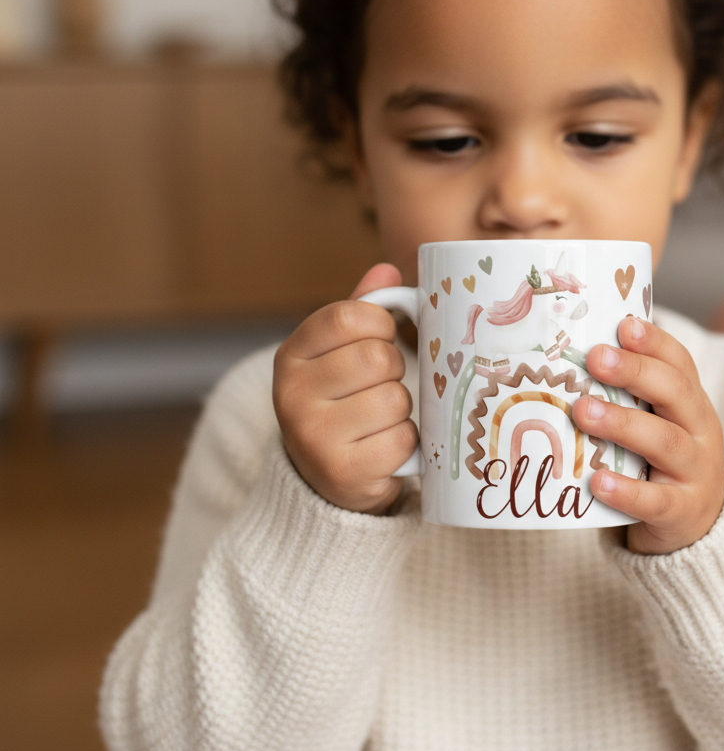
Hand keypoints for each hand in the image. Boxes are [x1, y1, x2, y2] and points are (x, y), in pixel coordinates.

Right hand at [273, 263, 417, 514]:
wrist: (325, 480)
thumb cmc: (341, 401)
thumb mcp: (339, 352)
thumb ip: (361, 309)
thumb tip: (387, 270)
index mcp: (290, 356)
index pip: (348, 316)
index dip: (381, 324)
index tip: (382, 337)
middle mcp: (292, 395)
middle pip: (378, 358)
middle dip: (395, 370)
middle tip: (380, 385)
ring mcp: (314, 436)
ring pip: (394, 399)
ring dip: (402, 409)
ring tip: (380, 419)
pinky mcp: (343, 472)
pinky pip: (403, 439)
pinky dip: (406, 442)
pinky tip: (383, 447)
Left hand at [572, 317, 723, 554]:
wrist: (706, 522)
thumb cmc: (664, 459)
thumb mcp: (659, 420)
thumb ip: (629, 393)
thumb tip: (569, 355)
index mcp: (691, 401)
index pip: (679, 363)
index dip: (654, 342)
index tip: (623, 325)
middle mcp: (699, 430)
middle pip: (675, 393)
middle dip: (634, 372)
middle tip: (594, 358)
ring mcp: (694, 472)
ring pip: (664, 442)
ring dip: (622, 423)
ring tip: (583, 410)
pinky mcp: (682, 512)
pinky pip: (656, 501)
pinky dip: (626, 492)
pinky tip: (597, 482)